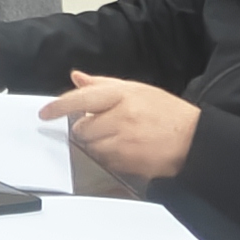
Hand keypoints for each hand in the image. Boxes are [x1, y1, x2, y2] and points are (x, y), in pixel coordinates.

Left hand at [40, 74, 200, 183]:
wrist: (194, 139)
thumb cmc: (167, 113)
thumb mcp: (137, 90)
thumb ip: (103, 84)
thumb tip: (76, 77)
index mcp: (122, 96)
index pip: (82, 99)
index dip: (59, 106)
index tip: (45, 113)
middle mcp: (121, 117)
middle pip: (83, 128)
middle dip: (89, 128)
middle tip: (107, 125)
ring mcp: (124, 141)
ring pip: (92, 146)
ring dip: (98, 144)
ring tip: (121, 137)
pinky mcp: (129, 162)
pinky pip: (105, 161)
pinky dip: (110, 157)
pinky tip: (127, 149)